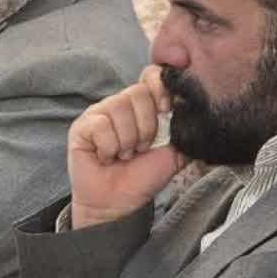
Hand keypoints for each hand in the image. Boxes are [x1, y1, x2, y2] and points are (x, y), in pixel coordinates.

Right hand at [67, 66, 187, 228]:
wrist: (119, 202)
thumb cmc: (143, 176)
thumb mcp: (175, 152)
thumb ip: (186, 128)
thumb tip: (195, 108)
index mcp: (143, 106)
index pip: (151, 75)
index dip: (160, 88)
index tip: (166, 110)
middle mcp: (120, 104)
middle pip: (138, 92)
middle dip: (146, 127)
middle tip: (141, 148)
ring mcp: (99, 113)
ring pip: (119, 108)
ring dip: (127, 140)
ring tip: (123, 155)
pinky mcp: (81, 127)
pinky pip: (101, 125)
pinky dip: (109, 147)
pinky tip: (106, 157)